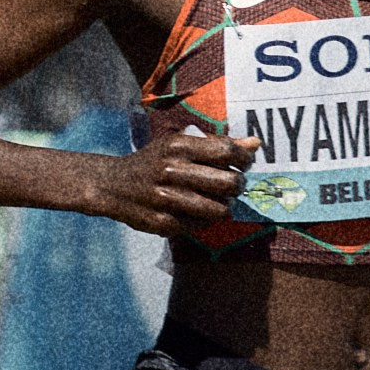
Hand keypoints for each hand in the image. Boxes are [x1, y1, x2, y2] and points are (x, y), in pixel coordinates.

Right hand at [96, 114, 255, 234]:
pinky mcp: (163, 223)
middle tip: (232, 185)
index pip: (227, 151)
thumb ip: (218, 144)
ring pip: (220, 210)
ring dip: (224, 206)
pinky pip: (202, 226)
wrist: (113, 185)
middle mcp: (172, 171)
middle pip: (229, 182)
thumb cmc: (154, 161)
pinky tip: (196, 212)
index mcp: (178, 146)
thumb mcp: (180, 145)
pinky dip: (205, 220)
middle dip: (238, 185)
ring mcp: (167, 199)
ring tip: (216, 201)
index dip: (244, 159)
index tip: (244, 163)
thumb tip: (256, 144)